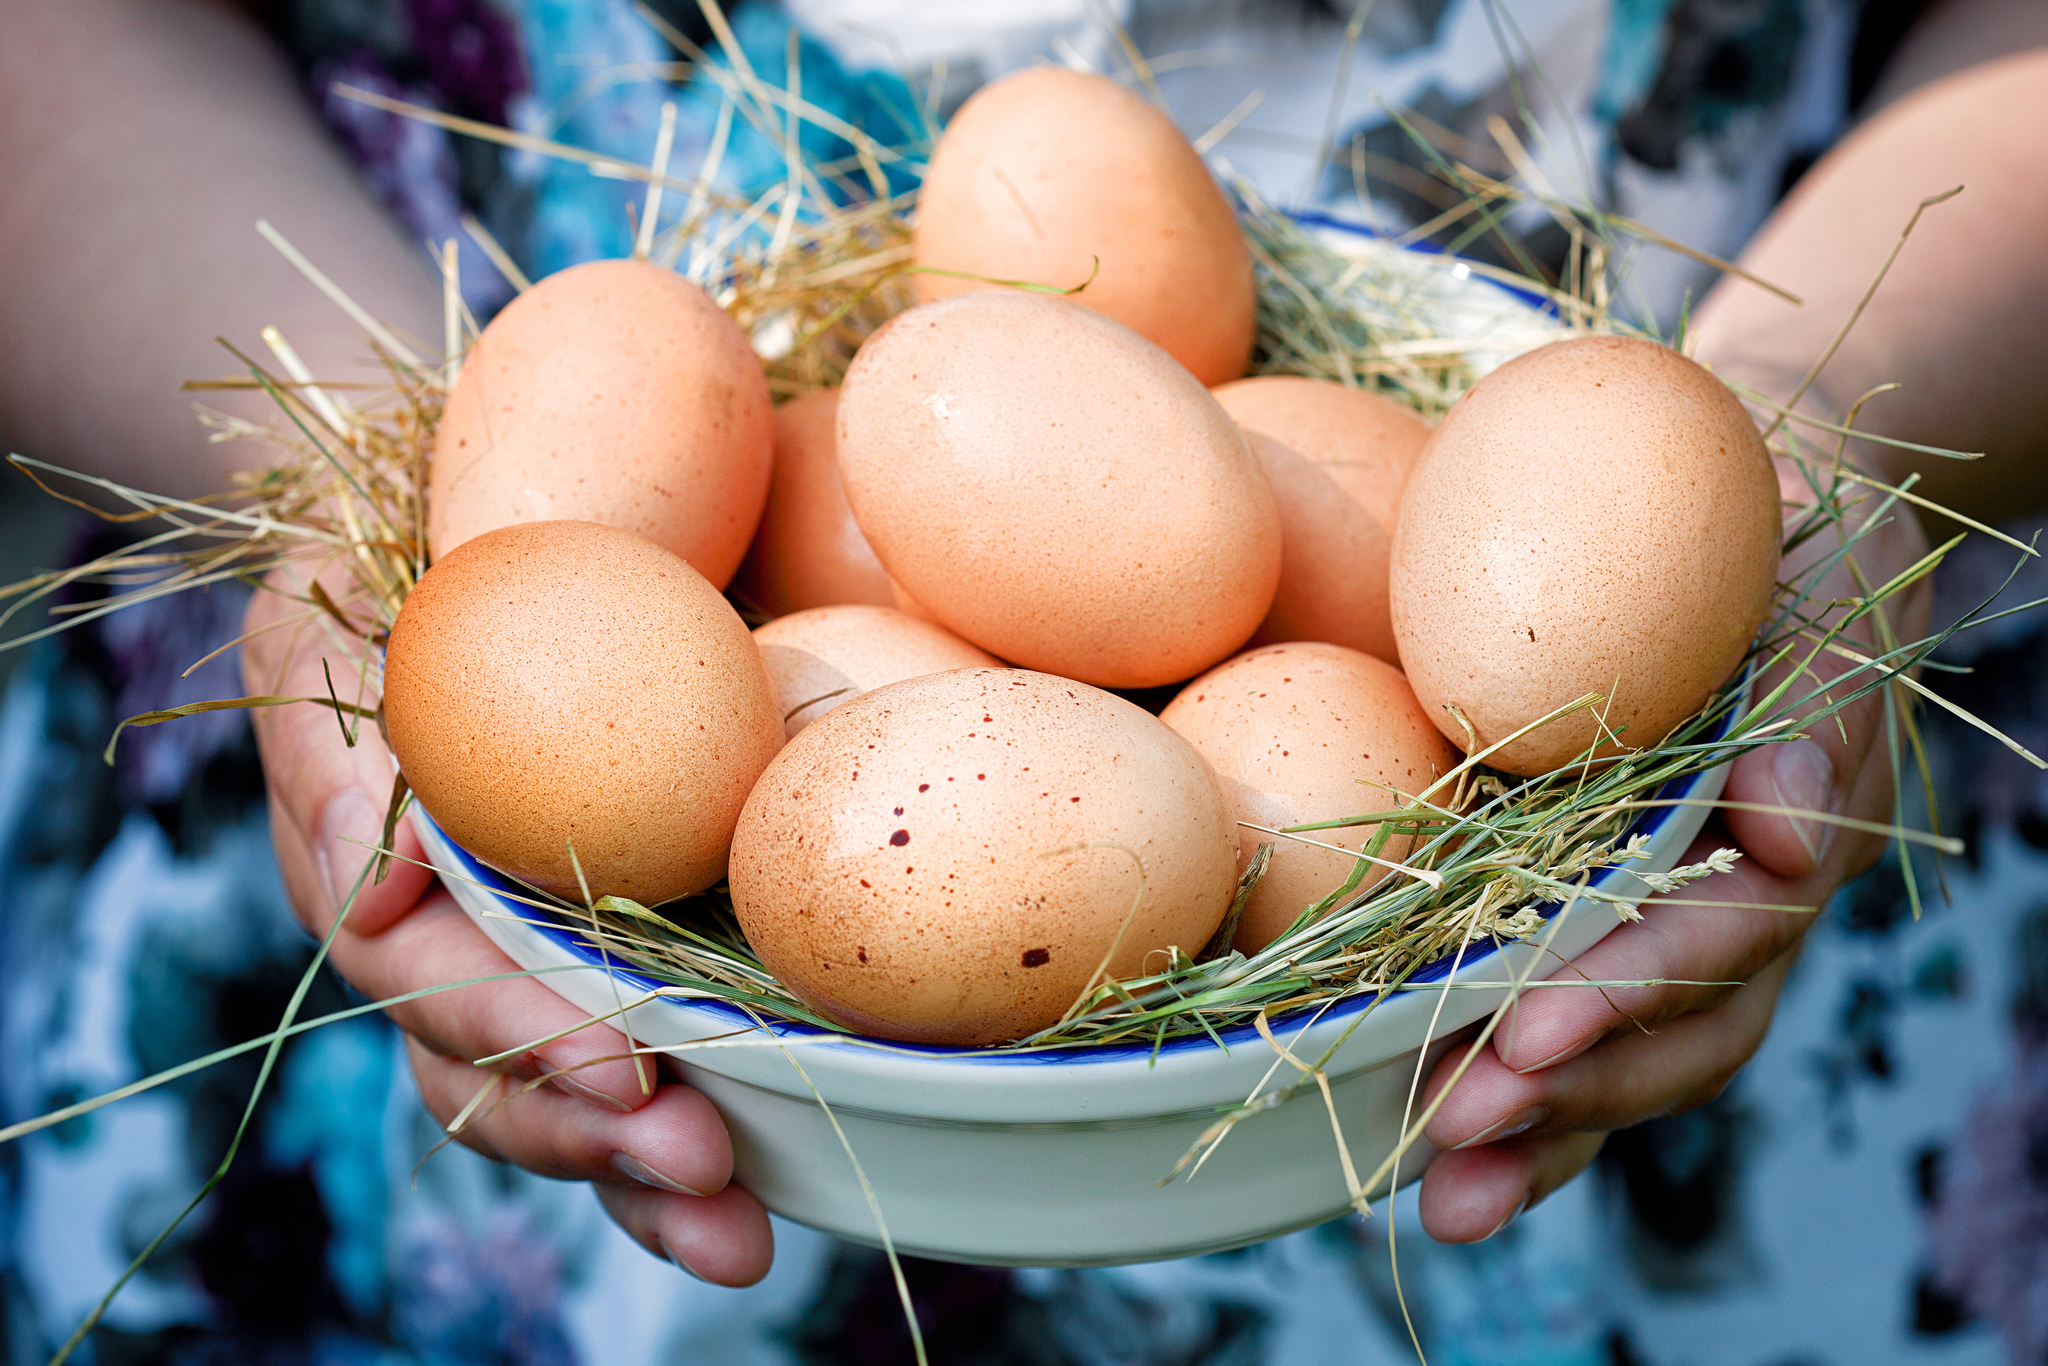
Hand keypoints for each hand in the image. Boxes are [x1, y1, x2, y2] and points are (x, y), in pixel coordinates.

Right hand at [242, 559, 773, 1283]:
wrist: (515, 507)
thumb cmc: (407, 548)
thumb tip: (383, 891)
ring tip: (738, 1232)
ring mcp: (542, 953)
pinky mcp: (635, 941)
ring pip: (577, 1093)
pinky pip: (659, 1051)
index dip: (522, 1032)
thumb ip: (333, 736)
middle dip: (601, 1136)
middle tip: (705, 1170)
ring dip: (649, 1177)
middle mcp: (456, 937)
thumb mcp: (330, 606)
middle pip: (506, 1071)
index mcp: (379, 869)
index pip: (433, 979)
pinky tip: (772, 1200)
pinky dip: (706, 1128)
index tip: (628, 1068)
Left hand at [1413, 450, 1929, 1241]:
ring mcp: (1675, 925)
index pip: (1729, 928)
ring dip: (1542, 1134)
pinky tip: (1427, 1175)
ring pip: (1632, 1059)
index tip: (1538, 1025)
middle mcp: (1738, 895)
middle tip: (1460, 1125)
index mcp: (1790, 821)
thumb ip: (1813, 692)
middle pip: (1680, 1029)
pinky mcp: (1600, 929)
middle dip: (1572, 1087)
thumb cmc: (1762, 527)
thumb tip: (1783, 826)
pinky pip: (1568, 1034)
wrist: (1725, 509)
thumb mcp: (1817, 566)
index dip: (1636, 983)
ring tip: (1443, 1189)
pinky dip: (1518, 1115)